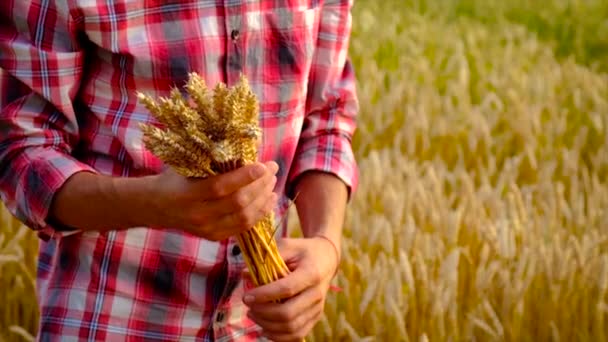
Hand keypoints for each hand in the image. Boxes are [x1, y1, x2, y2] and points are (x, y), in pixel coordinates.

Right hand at [147, 161, 278, 239]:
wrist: (155, 206)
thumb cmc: (174, 179)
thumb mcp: (187, 165)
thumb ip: (213, 160)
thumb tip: (247, 146)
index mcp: (188, 194)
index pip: (221, 187)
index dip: (245, 177)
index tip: (263, 165)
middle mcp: (198, 215)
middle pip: (237, 203)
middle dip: (260, 185)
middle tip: (272, 169)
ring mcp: (206, 229)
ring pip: (244, 217)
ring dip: (263, 199)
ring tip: (272, 183)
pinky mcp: (214, 237)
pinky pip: (243, 227)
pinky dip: (259, 213)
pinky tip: (268, 200)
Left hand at [242, 237, 339, 340]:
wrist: (327, 259)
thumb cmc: (303, 251)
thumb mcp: (288, 246)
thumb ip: (267, 259)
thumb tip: (244, 274)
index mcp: (312, 273)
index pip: (286, 289)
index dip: (264, 295)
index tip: (246, 296)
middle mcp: (317, 293)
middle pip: (288, 313)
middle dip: (263, 313)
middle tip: (248, 306)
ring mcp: (318, 308)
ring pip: (291, 328)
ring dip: (267, 325)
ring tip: (253, 315)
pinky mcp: (316, 317)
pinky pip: (297, 335)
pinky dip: (278, 336)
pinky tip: (264, 328)